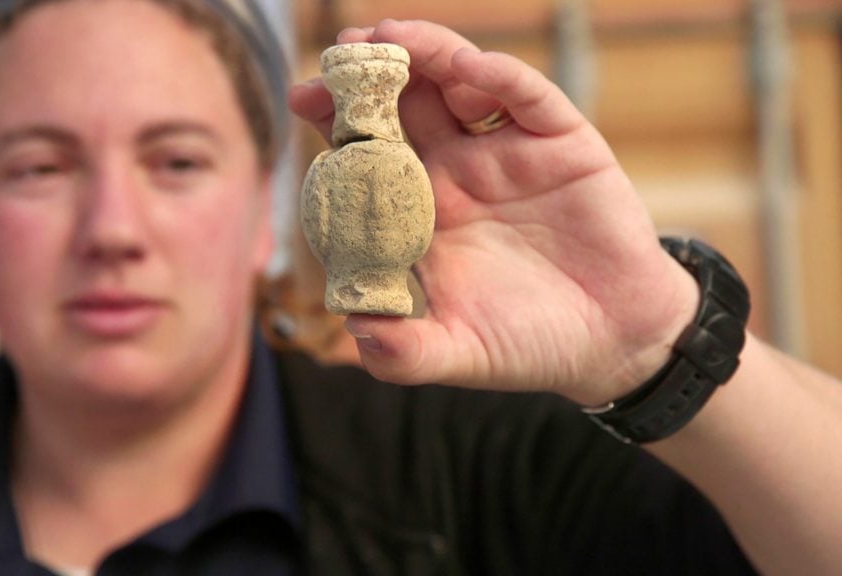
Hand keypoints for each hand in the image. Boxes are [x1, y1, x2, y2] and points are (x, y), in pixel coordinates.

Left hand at [289, 19, 698, 404]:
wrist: (612, 343)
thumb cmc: (526, 343)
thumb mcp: (458, 353)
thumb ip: (405, 353)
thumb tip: (357, 335)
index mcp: (419, 212)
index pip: (367, 154)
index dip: (335, 122)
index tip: (302, 96)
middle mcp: (456, 172)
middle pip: (405, 106)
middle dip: (372, 71)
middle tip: (344, 46)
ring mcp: (507, 153)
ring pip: (459, 85)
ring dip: (426, 54)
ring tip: (393, 35)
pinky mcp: (561, 145)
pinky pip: (527, 99)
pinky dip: (499, 77)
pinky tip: (468, 66)